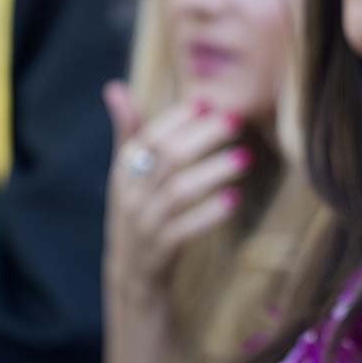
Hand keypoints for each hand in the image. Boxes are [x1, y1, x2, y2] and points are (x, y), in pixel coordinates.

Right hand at [103, 82, 250, 306]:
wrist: (131, 275)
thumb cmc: (137, 211)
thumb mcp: (128, 173)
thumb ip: (129, 132)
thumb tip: (115, 87)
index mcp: (124, 171)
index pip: (149, 136)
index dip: (177, 117)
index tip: (207, 101)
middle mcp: (131, 195)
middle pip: (168, 157)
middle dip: (203, 136)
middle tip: (236, 121)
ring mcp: (144, 225)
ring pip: (179, 191)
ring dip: (214, 171)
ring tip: (245, 157)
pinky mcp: (160, 251)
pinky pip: (184, 230)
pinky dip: (209, 213)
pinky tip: (234, 199)